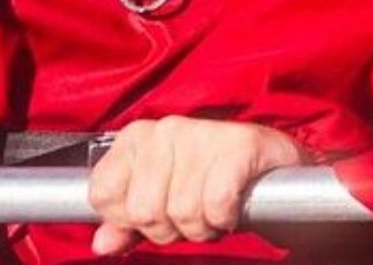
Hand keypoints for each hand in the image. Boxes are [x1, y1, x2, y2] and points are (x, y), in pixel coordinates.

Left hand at [85, 116, 301, 254]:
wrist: (272, 166)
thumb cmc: (209, 181)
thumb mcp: (160, 201)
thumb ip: (126, 223)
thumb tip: (101, 244)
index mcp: (137, 137)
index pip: (103, 193)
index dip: (126, 218)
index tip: (154, 211)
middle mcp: (166, 128)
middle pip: (143, 210)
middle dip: (167, 229)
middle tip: (189, 216)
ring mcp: (203, 133)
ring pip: (182, 211)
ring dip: (201, 228)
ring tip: (212, 212)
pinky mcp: (239, 145)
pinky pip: (216, 203)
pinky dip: (224, 218)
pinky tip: (231, 209)